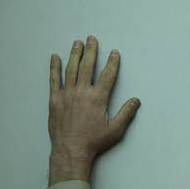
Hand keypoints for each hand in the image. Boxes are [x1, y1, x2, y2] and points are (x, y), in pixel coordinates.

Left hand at [48, 36, 140, 183]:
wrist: (71, 149)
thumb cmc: (93, 142)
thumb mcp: (115, 130)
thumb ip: (126, 113)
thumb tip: (136, 101)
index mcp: (97, 98)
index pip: (107, 75)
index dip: (112, 63)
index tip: (114, 53)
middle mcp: (81, 92)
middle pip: (87, 66)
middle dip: (91, 51)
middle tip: (92, 39)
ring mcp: (66, 94)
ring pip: (71, 69)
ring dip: (75, 54)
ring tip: (77, 43)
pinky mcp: (55, 99)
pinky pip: (54, 79)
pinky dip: (54, 67)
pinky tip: (55, 57)